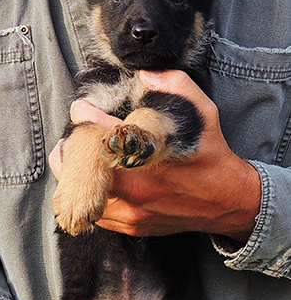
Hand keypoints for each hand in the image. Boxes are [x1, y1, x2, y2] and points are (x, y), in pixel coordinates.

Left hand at [50, 70, 260, 242]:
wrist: (227, 201)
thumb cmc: (212, 156)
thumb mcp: (204, 114)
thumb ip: (177, 86)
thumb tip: (145, 74)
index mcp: (148, 156)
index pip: (101, 133)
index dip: (85, 116)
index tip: (81, 109)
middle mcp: (136, 187)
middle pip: (81, 168)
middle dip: (71, 148)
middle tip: (74, 135)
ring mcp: (132, 211)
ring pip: (82, 195)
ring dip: (74, 174)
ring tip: (75, 157)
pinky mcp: (133, 226)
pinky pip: (96, 213)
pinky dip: (89, 196)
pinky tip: (94, 182)